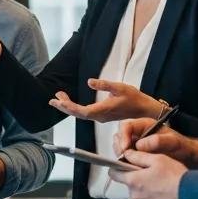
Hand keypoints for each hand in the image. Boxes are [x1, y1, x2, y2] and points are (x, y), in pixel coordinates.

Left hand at [49, 80, 163, 123]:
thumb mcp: (120, 87)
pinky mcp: (103, 115)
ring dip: (69, 107)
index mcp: (103, 110)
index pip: (82, 111)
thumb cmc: (134, 98)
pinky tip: (70, 102)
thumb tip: (90, 82)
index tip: (59, 100)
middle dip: (64, 107)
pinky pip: (85, 113)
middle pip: (78, 114)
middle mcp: (100, 116)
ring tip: (58, 98)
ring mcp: (101, 117)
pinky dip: (76, 108)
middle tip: (53, 99)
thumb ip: (104, 85)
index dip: (69, 106)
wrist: (145, 109)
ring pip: (81, 114)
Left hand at [108, 151, 186, 198]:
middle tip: (154, 175)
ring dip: (148, 193)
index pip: (114, 174)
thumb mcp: (157, 159)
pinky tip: (167, 198)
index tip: (124, 166)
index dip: (118, 168)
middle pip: (130, 186)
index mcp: (133, 181)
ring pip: (141, 198)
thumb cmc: (176, 176)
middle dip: (138, 180)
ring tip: (163, 187)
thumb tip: (126, 154)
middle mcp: (135, 197)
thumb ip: (138, 156)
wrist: (194, 197)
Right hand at [115, 119, 197, 168]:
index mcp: (145, 125)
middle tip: (124, 158)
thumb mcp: (174, 142)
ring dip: (121, 156)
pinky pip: (126, 158)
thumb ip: (159, 141)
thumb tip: (140, 144)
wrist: (191, 160)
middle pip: (119, 136)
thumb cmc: (183, 147)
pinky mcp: (137, 156)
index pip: (126, 126)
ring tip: (128, 164)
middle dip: (119, 147)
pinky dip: (125, 163)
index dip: (123, 136)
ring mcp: (136, 145)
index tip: (125, 148)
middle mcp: (138, 134)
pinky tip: (131, 168)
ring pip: (120, 147)